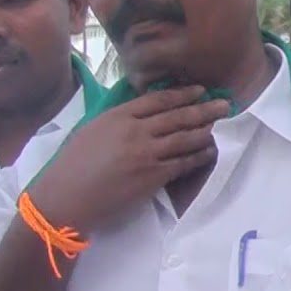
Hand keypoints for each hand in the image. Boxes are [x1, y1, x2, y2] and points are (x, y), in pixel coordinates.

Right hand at [28, 86, 231, 234]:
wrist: (65, 199)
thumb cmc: (72, 166)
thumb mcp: (92, 130)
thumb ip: (119, 120)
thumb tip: (143, 113)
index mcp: (118, 117)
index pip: (158, 100)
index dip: (182, 94)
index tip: (199, 90)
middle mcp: (136, 131)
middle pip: (178, 116)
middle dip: (204, 109)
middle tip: (225, 105)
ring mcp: (147, 154)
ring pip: (186, 138)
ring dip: (206, 131)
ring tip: (220, 125)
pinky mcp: (153, 176)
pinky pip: (184, 162)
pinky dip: (199, 155)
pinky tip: (209, 151)